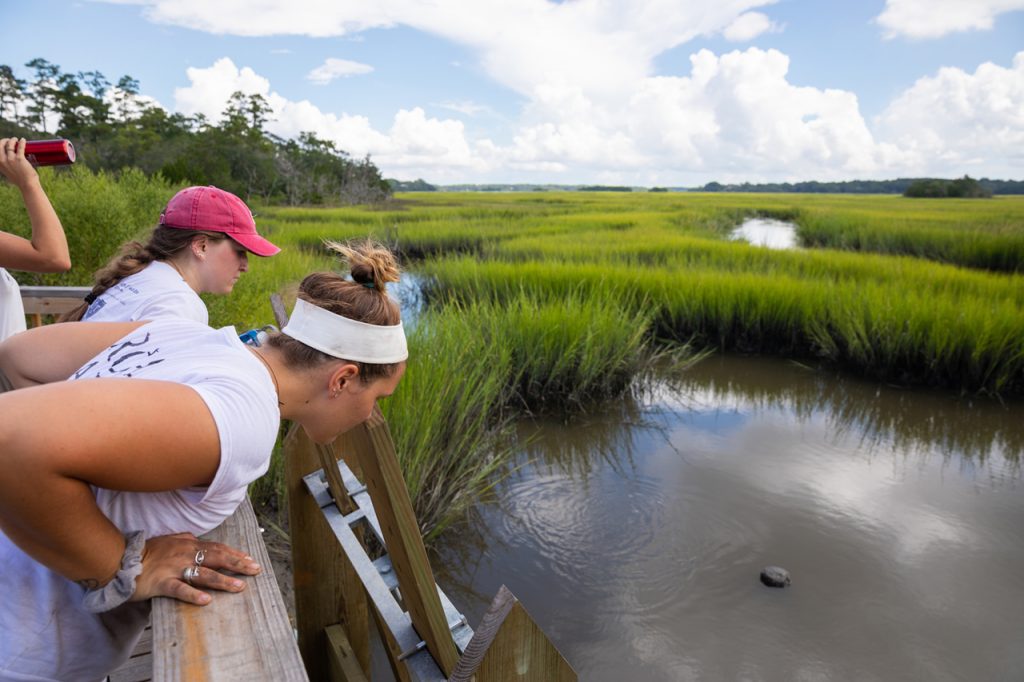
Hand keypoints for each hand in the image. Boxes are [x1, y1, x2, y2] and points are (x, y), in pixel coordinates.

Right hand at [0, 138, 39, 189]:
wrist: (27, 185)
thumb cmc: (20, 180)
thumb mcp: (9, 173)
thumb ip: (7, 167)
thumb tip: (9, 162)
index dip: (0, 145)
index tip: (4, 143)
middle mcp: (2, 161)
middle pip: (0, 145)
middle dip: (4, 140)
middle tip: (9, 140)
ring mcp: (10, 159)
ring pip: (10, 145)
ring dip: (12, 140)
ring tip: (16, 139)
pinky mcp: (19, 159)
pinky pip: (20, 147)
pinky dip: (21, 142)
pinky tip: (23, 140)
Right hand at [132, 532, 261, 605]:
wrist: (119, 559)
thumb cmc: (146, 552)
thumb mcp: (169, 540)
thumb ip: (185, 539)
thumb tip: (199, 538)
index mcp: (188, 544)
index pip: (217, 548)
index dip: (235, 553)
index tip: (250, 559)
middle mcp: (184, 554)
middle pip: (216, 558)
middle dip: (238, 564)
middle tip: (255, 570)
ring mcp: (174, 569)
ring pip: (203, 574)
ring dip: (223, 580)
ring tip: (239, 587)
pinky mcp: (161, 583)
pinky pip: (179, 589)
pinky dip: (193, 595)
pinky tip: (206, 601)